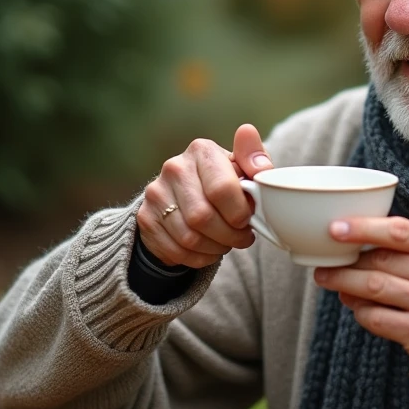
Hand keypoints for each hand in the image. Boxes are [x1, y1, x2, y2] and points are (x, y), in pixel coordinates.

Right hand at [136, 124, 272, 267]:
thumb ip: (256, 162)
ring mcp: (156, 193)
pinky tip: (209, 250)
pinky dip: (198, 257)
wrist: (186, 195)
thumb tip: (262, 168)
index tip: (248, 220)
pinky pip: (175, 250)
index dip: (239, 212)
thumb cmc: (223, 181)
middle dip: (229, 234)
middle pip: (203, 216)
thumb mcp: (243, 167)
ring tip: (227, 243)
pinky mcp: (146, 218)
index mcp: (202, 151)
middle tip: (242, 237)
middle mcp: (175, 168)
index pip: (222, 188)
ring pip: (189, 237)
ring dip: (215, 247)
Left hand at [313, 217, 408, 366]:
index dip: (362, 228)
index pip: (399, 231)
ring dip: (344, 283)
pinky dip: (360, 311)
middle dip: (347, 260)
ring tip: (328, 279)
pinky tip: (357, 307)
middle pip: (380, 260)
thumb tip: (357, 241)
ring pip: (373, 287)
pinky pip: (376, 317)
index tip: (334, 227)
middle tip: (325, 260)